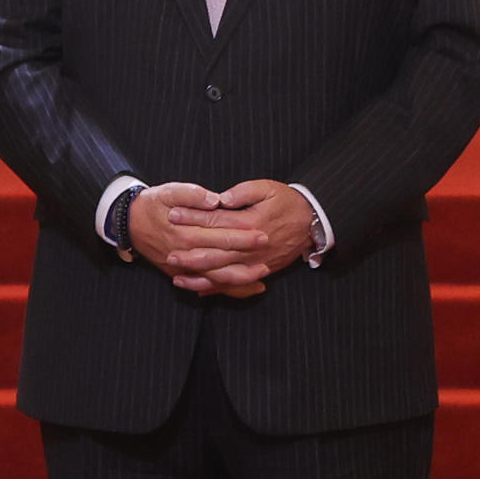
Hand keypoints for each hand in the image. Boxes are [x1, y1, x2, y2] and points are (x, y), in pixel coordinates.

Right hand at [127, 181, 271, 297]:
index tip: (262, 233)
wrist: (129, 222)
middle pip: (222, 260)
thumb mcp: (168, 191)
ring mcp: (182, 268)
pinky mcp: (181, 275)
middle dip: (247, 257)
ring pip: (216, 279)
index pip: (220, 236)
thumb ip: (192, 194)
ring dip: (240, 279)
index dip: (242, 236)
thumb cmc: (152, 204)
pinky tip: (246, 288)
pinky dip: (227, 289)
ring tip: (262, 275)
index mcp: (185, 232)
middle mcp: (185, 254)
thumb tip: (215, 200)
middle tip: (268, 251)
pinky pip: (207, 286)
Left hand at [164, 179, 314, 295]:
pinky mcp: (258, 270)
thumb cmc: (286, 201)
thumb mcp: (267, 188)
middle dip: (190, 254)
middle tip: (168, 253)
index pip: (215, 221)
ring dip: (200, 276)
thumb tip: (221, 199)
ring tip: (177, 276)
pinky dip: (217, 288)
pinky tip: (198, 290)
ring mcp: (255, 262)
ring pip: (223, 273)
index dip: (192, 218)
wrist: (311, 221)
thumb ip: (243, 192)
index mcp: (250, 223)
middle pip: (215, 252)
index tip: (172, 214)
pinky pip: (235, 283)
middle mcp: (251, 247)